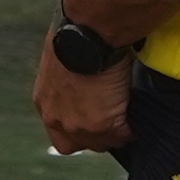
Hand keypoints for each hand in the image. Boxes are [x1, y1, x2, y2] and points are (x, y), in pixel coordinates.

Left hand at [32, 36, 130, 157]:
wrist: (88, 35)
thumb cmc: (75, 36)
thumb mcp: (60, 60)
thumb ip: (66, 79)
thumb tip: (79, 77)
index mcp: (45, 102)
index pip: (58, 129)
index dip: (76, 127)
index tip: (89, 119)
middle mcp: (58, 119)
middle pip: (78, 143)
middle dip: (94, 135)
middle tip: (110, 123)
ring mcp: (80, 126)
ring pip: (101, 143)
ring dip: (113, 134)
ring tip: (124, 121)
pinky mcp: (102, 125)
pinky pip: (122, 137)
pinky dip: (130, 130)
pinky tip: (134, 120)